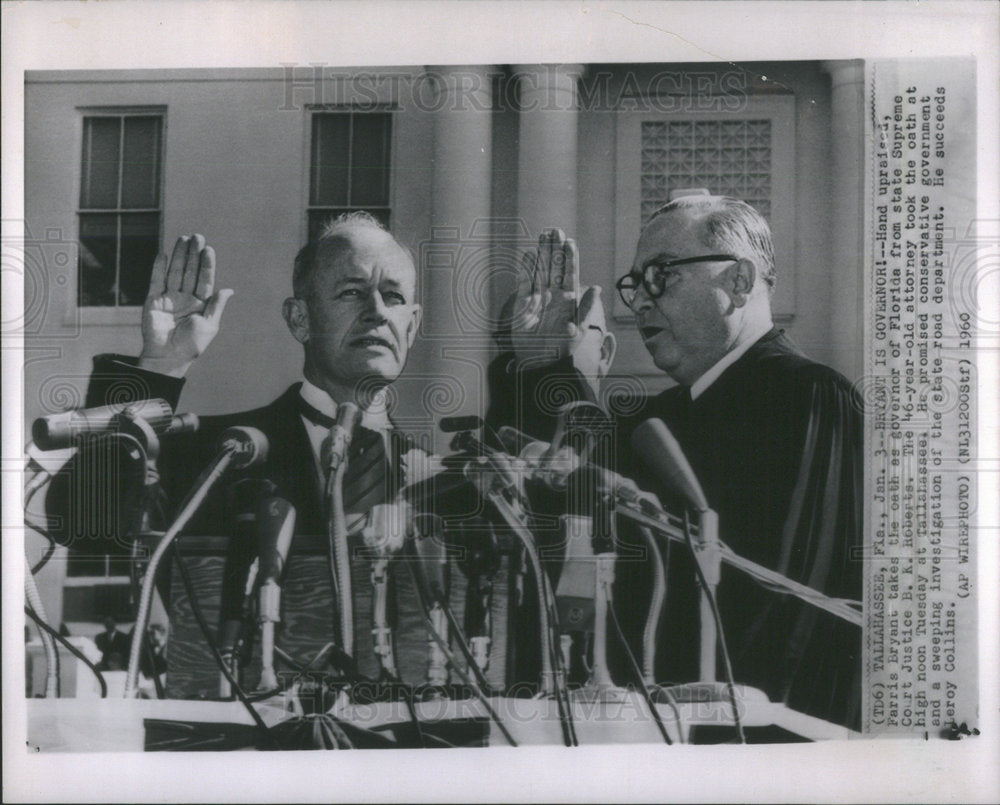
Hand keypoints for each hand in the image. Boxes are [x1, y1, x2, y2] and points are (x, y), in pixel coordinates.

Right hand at [139, 234, 232, 376]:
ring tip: (183, 238)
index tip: (209, 249)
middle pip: (189, 271)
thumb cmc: (191, 345)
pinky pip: (156, 280)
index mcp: (201, 304)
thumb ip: (216, 306)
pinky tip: (164, 253)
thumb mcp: (209, 325)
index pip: (204, 279)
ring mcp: (169, 297)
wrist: (168, 356)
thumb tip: (229, 290)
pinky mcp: (153, 300)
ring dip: (178, 255)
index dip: (207, 264)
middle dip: (193, 254)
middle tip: (197, 236)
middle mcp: (185, 298)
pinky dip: (159, 267)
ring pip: (174, 272)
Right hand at [508, 229, 603, 367]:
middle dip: (555, 249)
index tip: (570, 243)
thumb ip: (587, 308)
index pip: (570, 274)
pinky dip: (526, 270)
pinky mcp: (522, 303)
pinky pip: (524, 282)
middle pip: (554, 267)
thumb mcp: (577, 330)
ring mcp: (538, 297)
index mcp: (568, 299)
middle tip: (556, 229)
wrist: (537, 361)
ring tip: (543, 235)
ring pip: (540, 270)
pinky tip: (528, 256)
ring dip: (541, 253)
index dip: (570, 259)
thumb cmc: (561, 348)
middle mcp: (553, 294)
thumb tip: (598, 287)